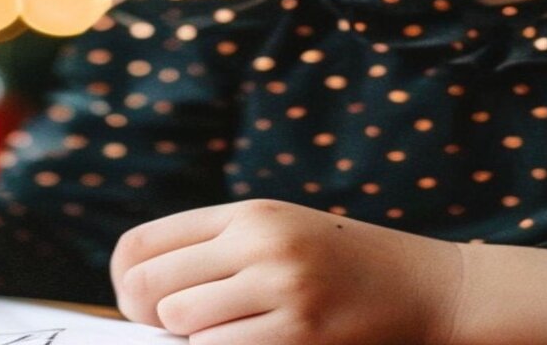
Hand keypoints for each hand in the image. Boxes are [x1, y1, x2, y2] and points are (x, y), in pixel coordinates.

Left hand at [110, 198, 466, 344]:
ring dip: (188, 339)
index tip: (135, 302)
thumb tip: (138, 291)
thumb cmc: (336, 262)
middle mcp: (257, 243)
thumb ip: (214, 250)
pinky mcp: (302, 334)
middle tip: (168, 328)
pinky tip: (242, 342)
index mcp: (244, 214)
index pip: (143, 244)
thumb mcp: (274, 231)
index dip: (124, 281)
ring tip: (215, 333)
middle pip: (153, 287)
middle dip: (149, 317)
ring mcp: (281, 289)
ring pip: (183, 323)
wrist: (423, 286)